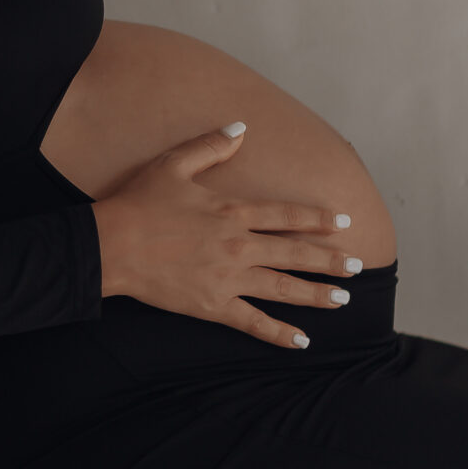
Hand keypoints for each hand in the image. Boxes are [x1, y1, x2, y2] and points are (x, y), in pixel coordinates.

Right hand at [90, 123, 359, 349]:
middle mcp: (238, 244)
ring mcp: (228, 277)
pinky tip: (301, 340)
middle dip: (329, 260)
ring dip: (316, 294)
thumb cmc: (139, 203)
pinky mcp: (213, 305)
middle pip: (294, 252)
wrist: (110, 245)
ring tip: (343, 299)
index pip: (286, 215)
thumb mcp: (173, 165)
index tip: (343, 221)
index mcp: (232, 211)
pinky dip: (278, 333)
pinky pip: (253, 322)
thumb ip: (210, 146)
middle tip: (357, 266)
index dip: (317, 218)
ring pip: (283, 287)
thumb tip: (240, 128)